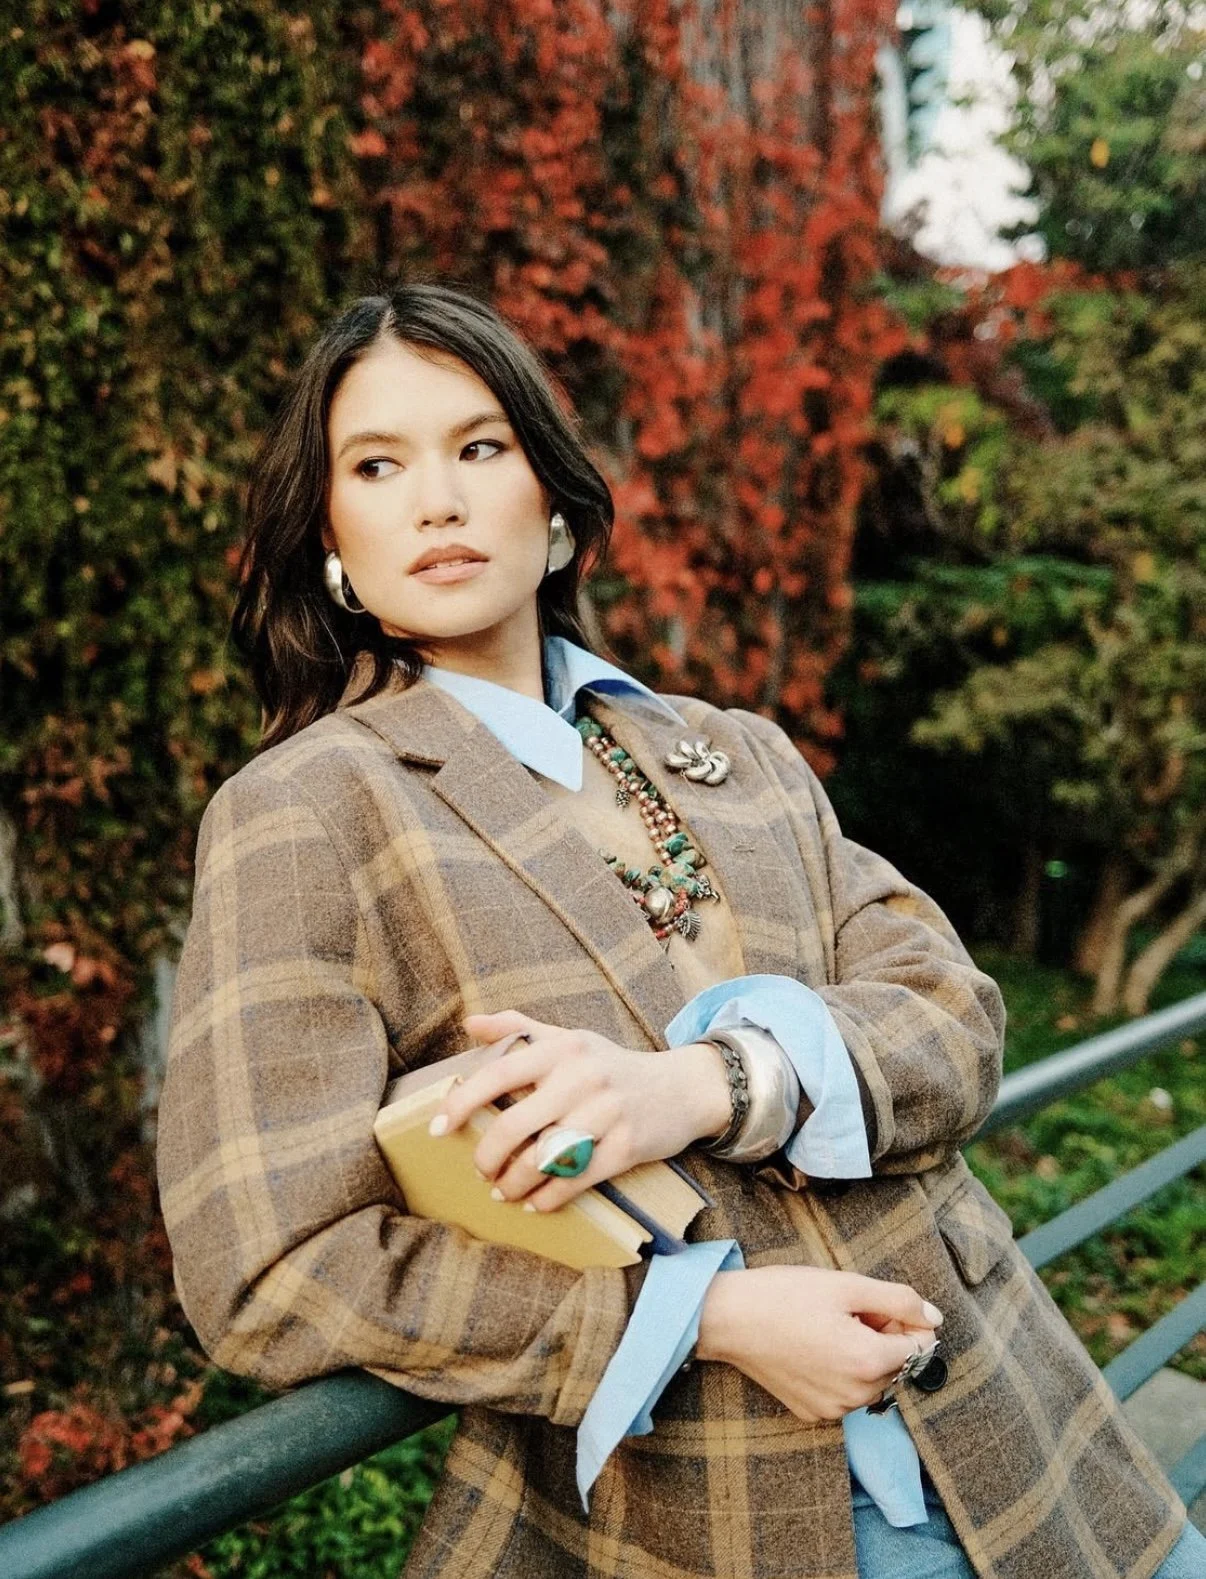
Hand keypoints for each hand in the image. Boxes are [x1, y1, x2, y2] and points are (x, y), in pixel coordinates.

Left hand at [431, 1010, 730, 1213]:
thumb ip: (518, 1028)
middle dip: (487, 1156)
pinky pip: (576, 1180)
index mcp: (561, 1048)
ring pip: (543, 1159)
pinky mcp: (627, 1146)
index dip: (462, 1103)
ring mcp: (607, 1113)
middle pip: (514, 1125)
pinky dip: (549, 1197)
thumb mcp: (569, 1039)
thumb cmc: (610, 1066)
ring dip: (514, 1183)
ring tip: (503, 1190)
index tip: (437, 1128)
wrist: (681, 1089)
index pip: (498, 1074)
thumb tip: (469, 1022)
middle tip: (480, 1169)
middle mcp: (582, 1076)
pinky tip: (536, 1202)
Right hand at [697, 1265, 942, 1423]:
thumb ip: (899, 1299)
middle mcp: (856, 1395)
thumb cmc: (786, 1295)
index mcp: (869, 1361)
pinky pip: (845, 1393)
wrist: (730, 1319)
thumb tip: (934, 1317)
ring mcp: (833, 1409)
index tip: (876, 1303)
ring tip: (828, 1326)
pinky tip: (813, 1347)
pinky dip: (840, 1371)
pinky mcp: (812, 1413)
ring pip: (871, 1381)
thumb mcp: (847, 1285)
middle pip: (896, 1365)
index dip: (905, 1319)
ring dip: (863, 1354)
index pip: (921, 1347)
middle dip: (884, 1336)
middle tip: (848, 1309)